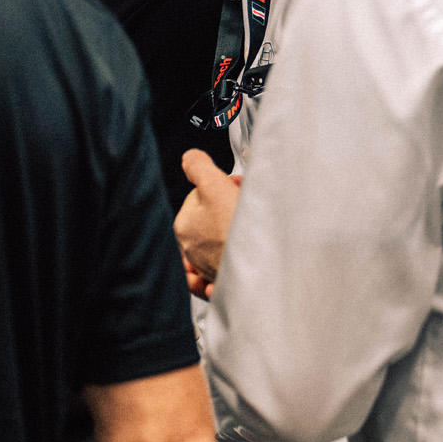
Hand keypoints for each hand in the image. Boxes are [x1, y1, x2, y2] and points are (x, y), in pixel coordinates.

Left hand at [173, 149, 239, 299]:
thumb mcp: (214, 184)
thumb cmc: (235, 229)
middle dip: (228, 210)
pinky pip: (222, 273)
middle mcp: (191, 249)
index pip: (202, 196)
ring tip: (250, 230)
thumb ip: (197, 166)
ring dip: (233, 235)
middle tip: (247, 208)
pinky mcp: (223, 283)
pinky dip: (228, 266)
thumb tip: (189, 158)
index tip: (237, 188)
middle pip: (211, 219)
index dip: (222, 188)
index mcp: (184, 225)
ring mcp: (206, 268)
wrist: (259, 267)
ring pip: (220, 242)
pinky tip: (236, 261)